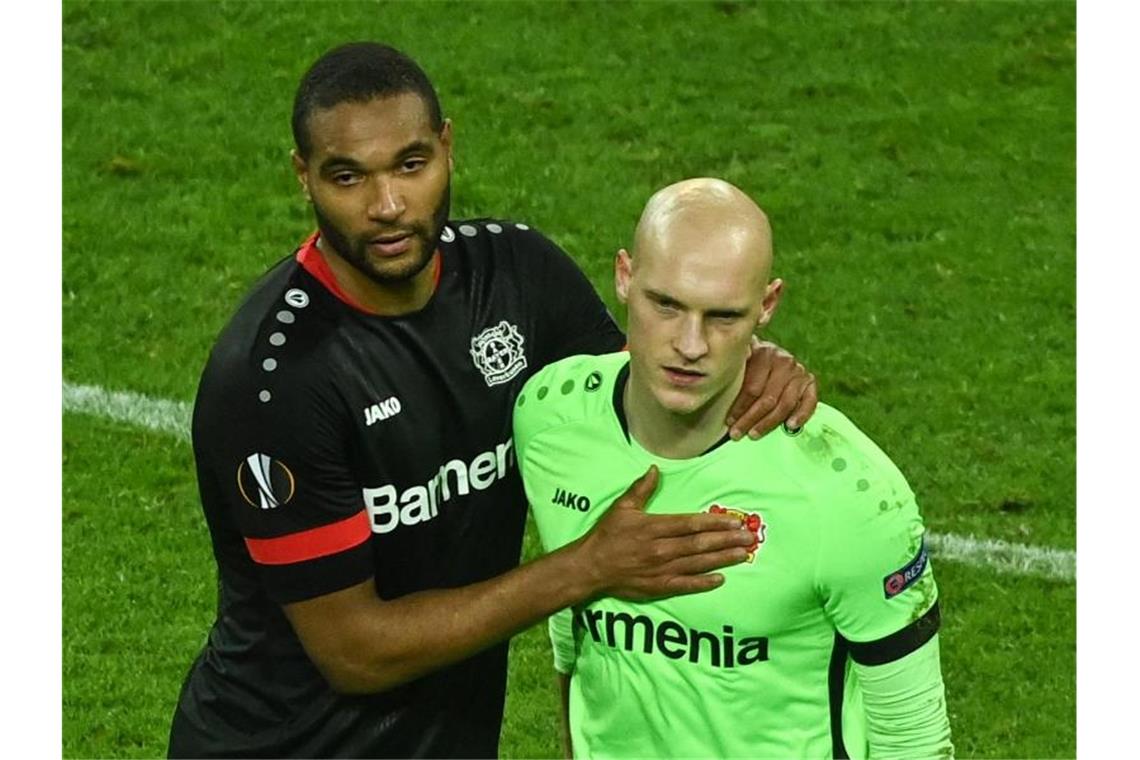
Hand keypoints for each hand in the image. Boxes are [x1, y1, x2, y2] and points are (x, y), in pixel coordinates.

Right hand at [572, 466, 754, 600]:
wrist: (590, 567)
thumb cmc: (606, 535)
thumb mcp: (622, 507)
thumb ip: (641, 489)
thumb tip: (654, 469)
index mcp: (654, 527)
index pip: (690, 523)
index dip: (715, 522)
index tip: (734, 521)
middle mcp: (661, 548)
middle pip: (700, 544)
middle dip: (727, 540)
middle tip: (750, 538)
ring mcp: (661, 569)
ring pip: (697, 563)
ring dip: (722, 559)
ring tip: (743, 555)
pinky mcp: (658, 586)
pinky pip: (685, 585)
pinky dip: (703, 583)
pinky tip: (721, 579)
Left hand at [726, 339, 817, 439]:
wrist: (768, 352)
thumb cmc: (748, 362)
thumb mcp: (740, 360)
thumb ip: (733, 370)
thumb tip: (715, 384)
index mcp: (764, 354)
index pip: (752, 387)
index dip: (739, 407)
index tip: (729, 421)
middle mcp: (784, 361)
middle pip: (767, 398)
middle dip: (750, 419)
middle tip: (736, 433)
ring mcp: (799, 372)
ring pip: (785, 404)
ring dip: (768, 423)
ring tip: (754, 434)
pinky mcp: (810, 382)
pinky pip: (810, 402)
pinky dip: (801, 415)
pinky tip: (790, 426)